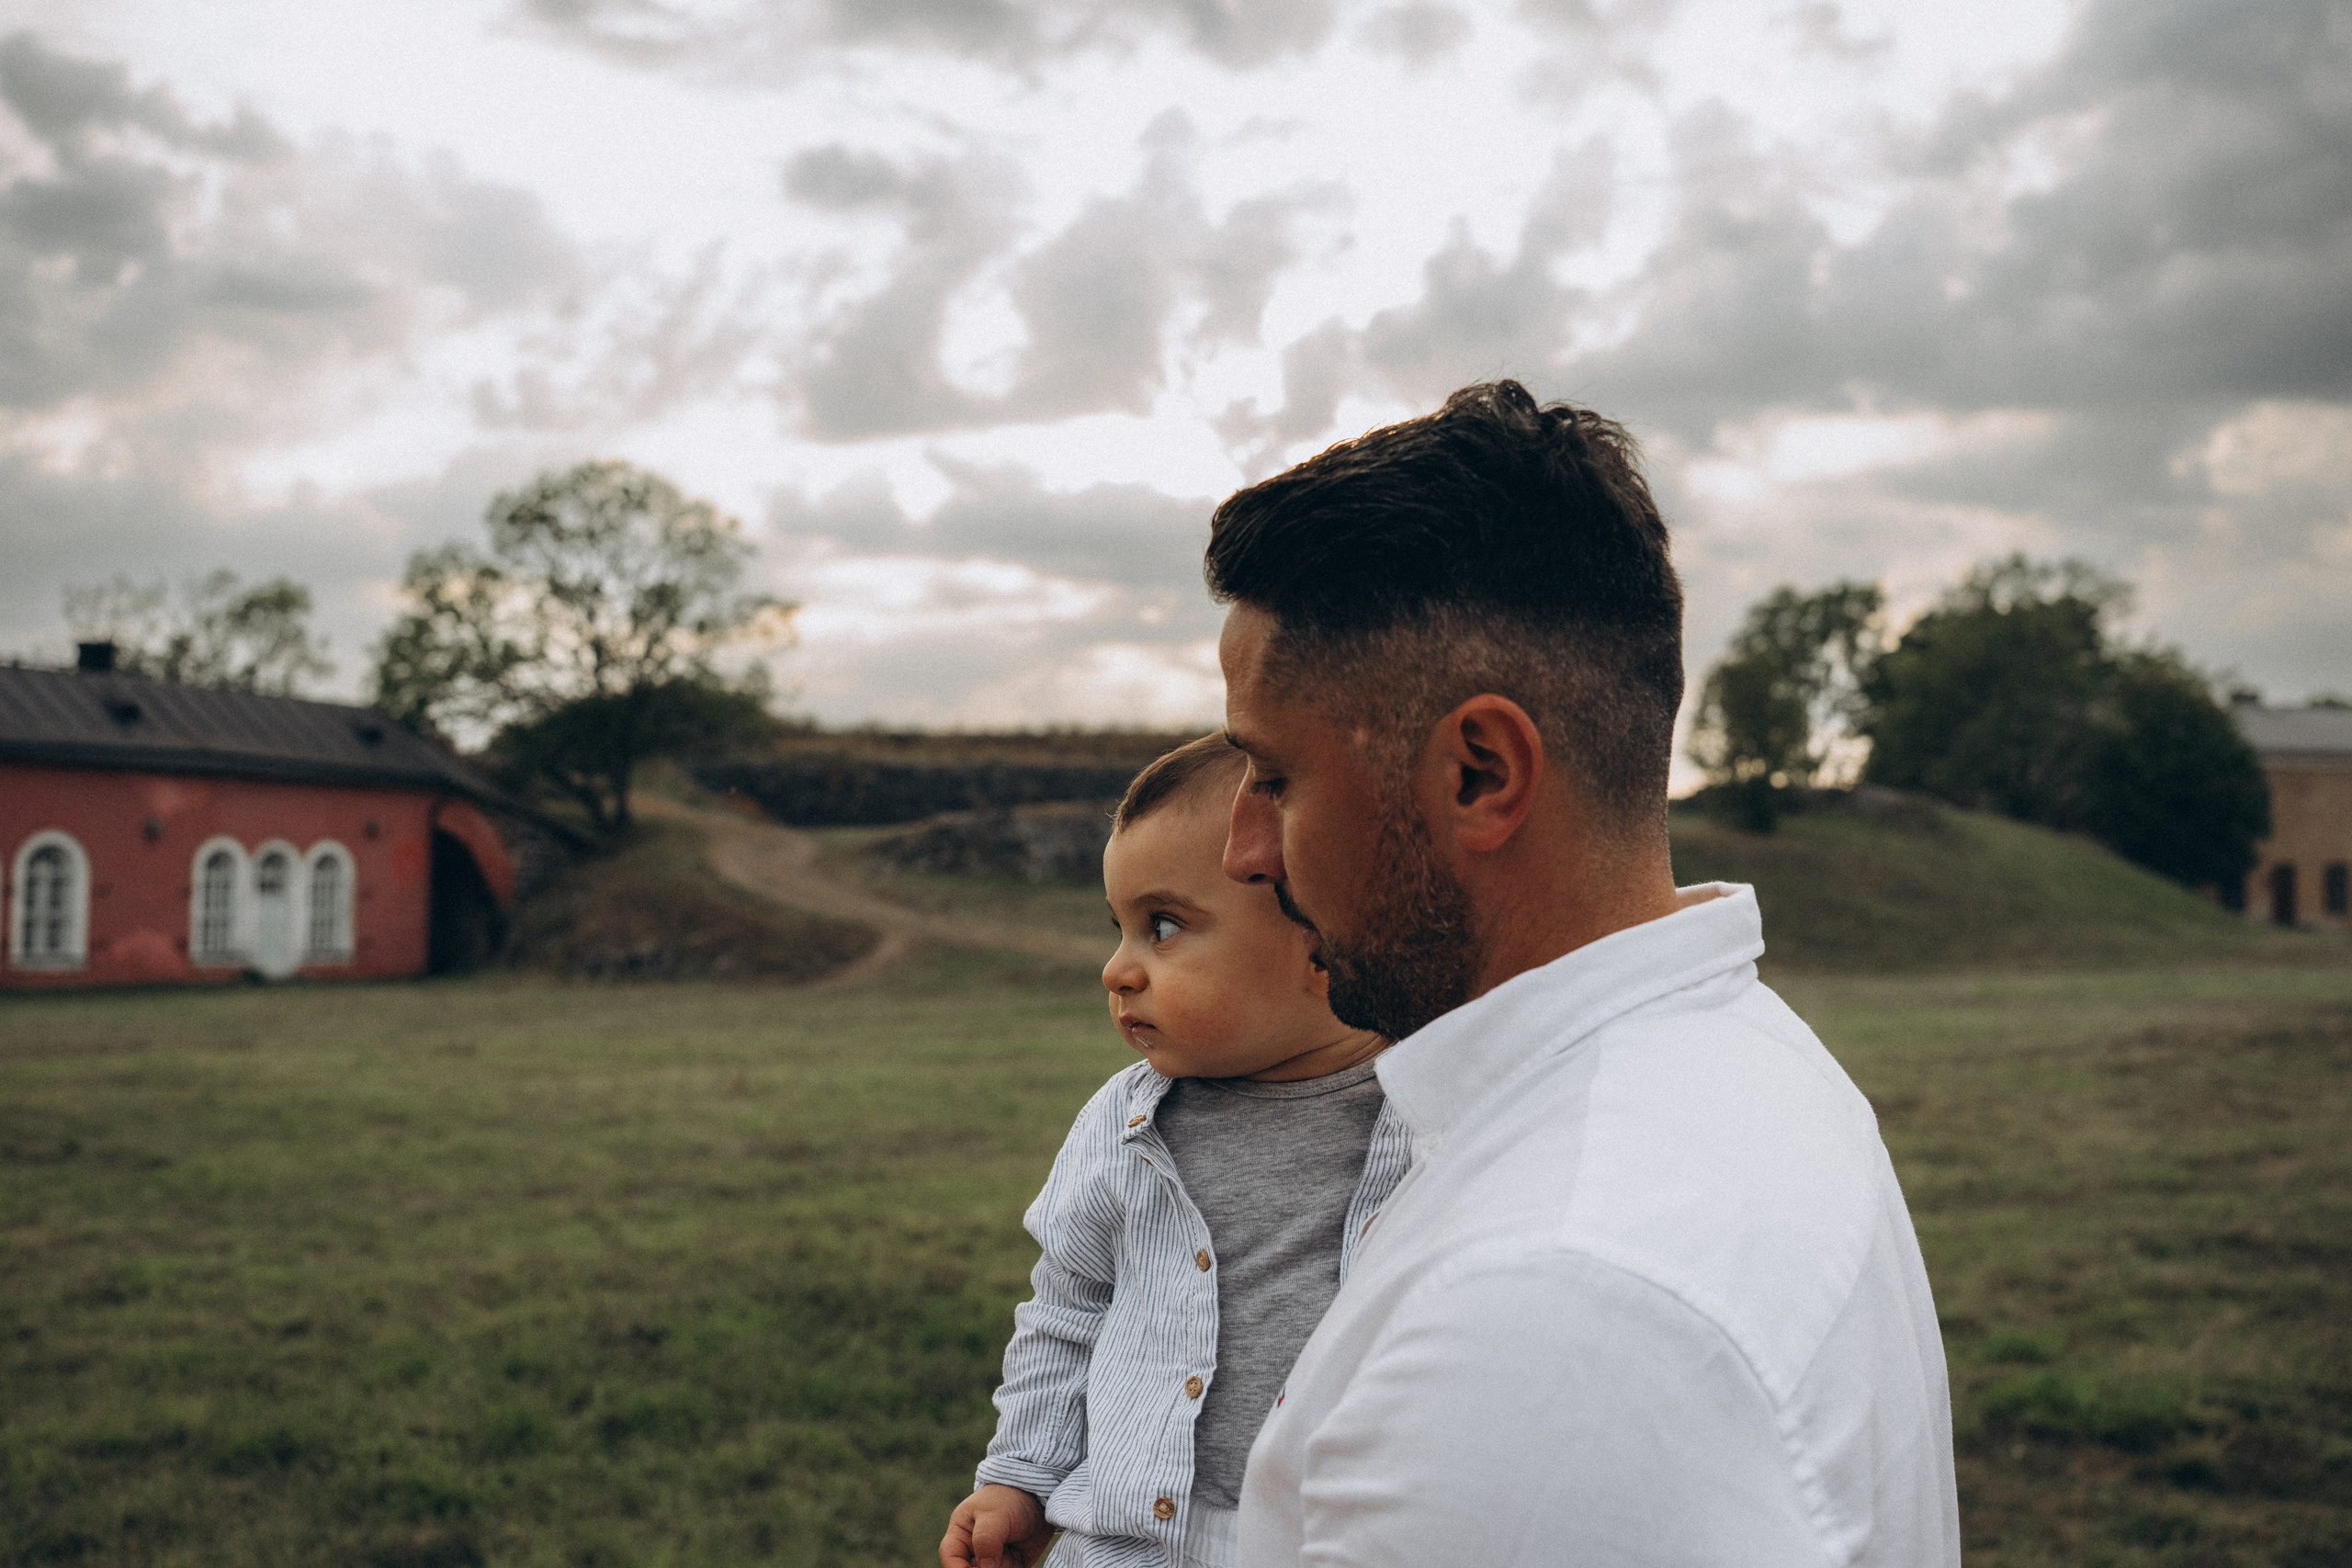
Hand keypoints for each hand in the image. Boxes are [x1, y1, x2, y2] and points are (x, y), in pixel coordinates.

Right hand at [941, 1484, 1055, 1567]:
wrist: (1038, 1497)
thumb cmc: (1010, 1499)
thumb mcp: (995, 1515)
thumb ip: (986, 1540)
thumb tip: (986, 1567)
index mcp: (960, 1533)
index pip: (950, 1557)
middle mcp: (974, 1550)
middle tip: (1000, 1559)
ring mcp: (992, 1560)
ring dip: (1004, 1567)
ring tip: (1013, 1549)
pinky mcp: (1010, 1565)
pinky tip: (1018, 1555)